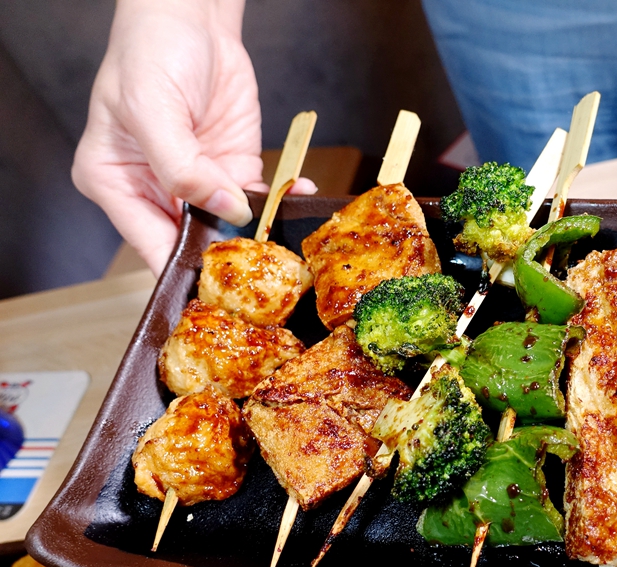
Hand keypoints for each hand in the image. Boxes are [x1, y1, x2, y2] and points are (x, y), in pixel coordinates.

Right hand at [73, 0, 312, 273]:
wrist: (191, 17)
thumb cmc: (151, 51)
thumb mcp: (152, 109)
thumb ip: (181, 167)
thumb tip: (222, 209)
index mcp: (114, 183)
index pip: (149, 244)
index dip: (184, 267)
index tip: (218, 285)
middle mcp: (154, 190)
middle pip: (193, 242)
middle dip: (229, 255)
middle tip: (264, 265)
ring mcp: (198, 182)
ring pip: (231, 226)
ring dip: (260, 231)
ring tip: (286, 235)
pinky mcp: (233, 169)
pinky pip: (259, 199)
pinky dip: (280, 202)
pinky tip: (298, 196)